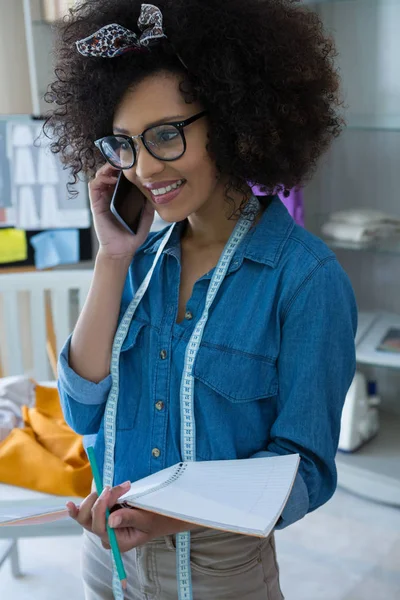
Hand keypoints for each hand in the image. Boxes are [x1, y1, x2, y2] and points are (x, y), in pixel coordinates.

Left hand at [67, 483, 195, 552]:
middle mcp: (106, 537)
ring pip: (85, 514)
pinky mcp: (102, 517)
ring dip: (95, 497)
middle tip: (110, 488)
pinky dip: (86, 503)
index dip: (101, 507)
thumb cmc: (156, 519)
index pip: (99, 527)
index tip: (111, 490)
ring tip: (111, 488)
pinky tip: (71, 503)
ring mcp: (102, 527)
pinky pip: (88, 511)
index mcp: (117, 542)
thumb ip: (129, 519)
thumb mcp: (146, 519)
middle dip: (96, 501)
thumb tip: (111, 521)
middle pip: (87, 521)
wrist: (160, 518)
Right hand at [89, 163, 154, 259]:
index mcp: (122, 194)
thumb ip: (149, 201)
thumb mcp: (146, 215)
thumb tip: (155, 187)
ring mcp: (103, 198)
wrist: (122, 249)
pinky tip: (112, 179)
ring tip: (118, 167)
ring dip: (107, 168)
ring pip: (100, 175)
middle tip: (125, 158)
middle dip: (116, 162)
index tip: (134, 158)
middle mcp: (111, 193)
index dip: (125, 165)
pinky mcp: (96, 203)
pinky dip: (101, 178)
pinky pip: (94, 185)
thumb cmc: (133, 233)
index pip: (121, 174)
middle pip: (109, 170)